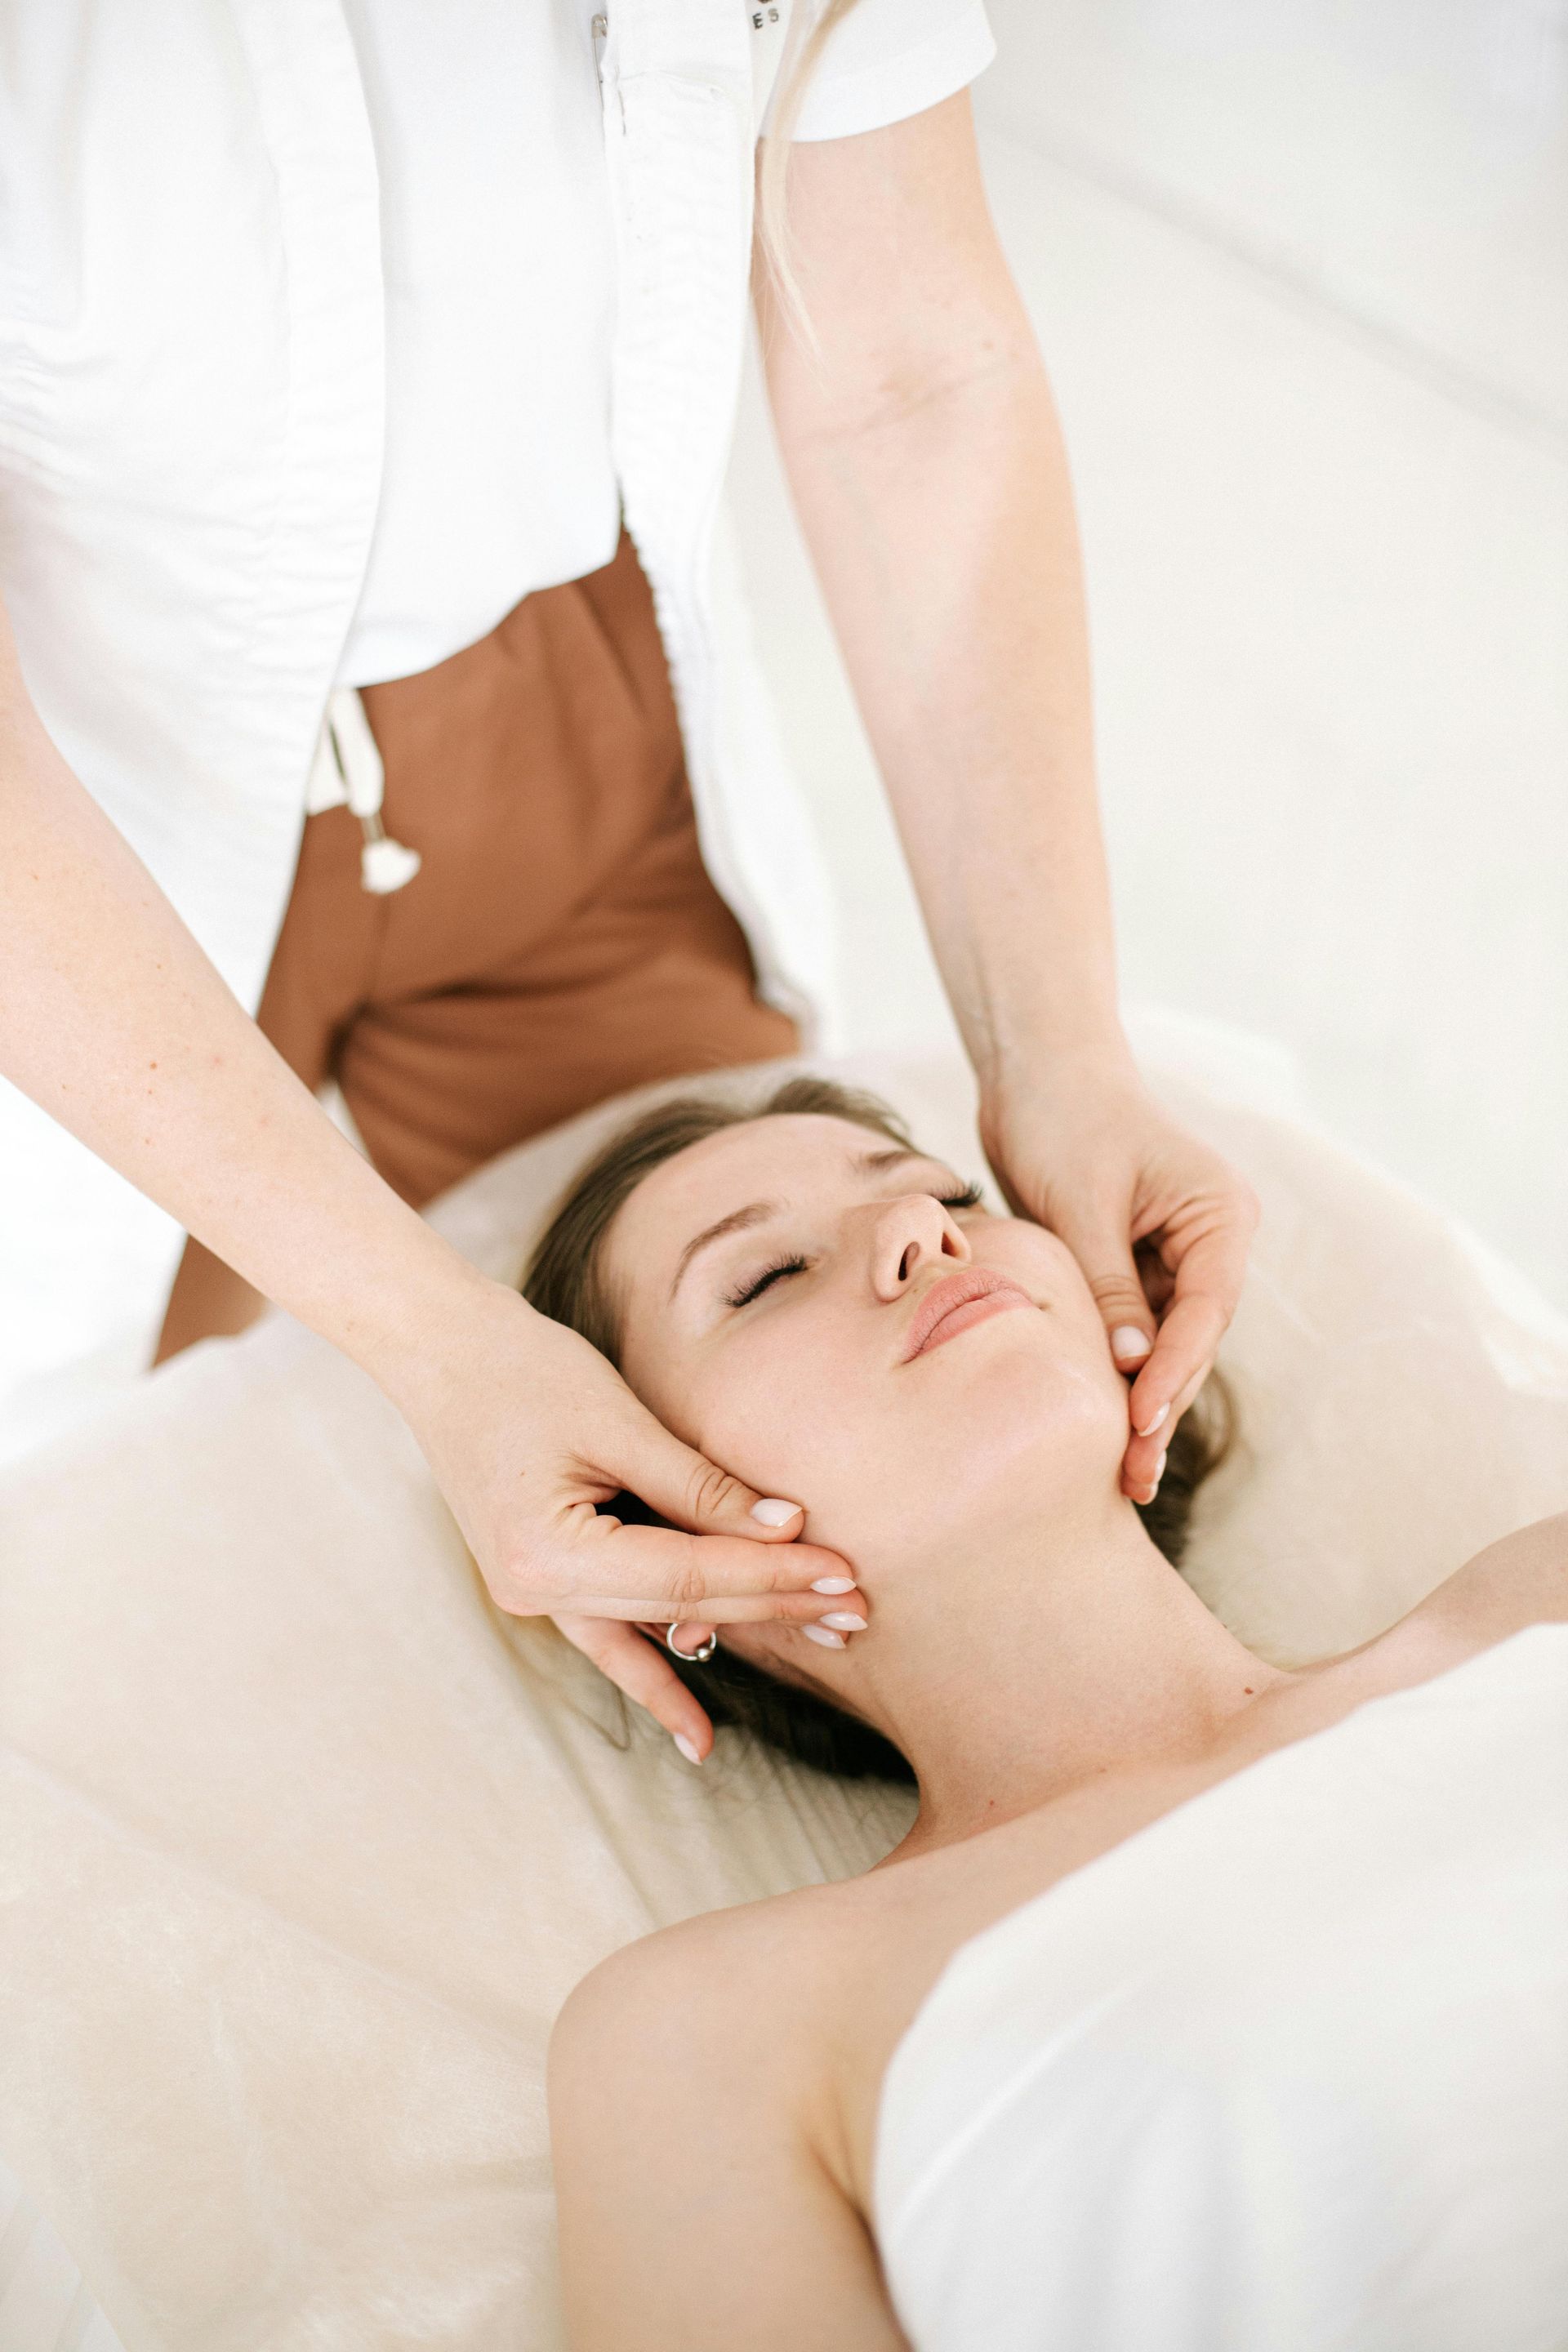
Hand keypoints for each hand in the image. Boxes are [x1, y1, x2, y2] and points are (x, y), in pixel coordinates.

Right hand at [382, 1271, 866, 1760]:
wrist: (437, 1352)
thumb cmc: (521, 1370)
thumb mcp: (616, 1422)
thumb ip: (699, 1485)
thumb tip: (787, 1528)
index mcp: (550, 1556)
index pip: (690, 1575)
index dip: (772, 1574)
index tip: (844, 1573)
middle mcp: (536, 1594)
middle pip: (681, 1607)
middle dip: (773, 1606)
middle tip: (858, 1610)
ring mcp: (534, 1596)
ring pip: (656, 1627)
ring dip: (738, 1634)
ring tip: (820, 1645)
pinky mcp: (542, 1582)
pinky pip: (609, 1641)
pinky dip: (655, 1676)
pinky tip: (698, 1736)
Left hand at [981, 1047, 1258, 1500]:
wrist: (1034, 1072)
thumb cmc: (1063, 1117)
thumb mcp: (1082, 1203)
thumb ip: (1108, 1285)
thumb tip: (1128, 1369)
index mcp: (1220, 1216)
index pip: (1205, 1309)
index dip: (1174, 1371)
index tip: (1142, 1422)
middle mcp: (1210, 1242)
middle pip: (1193, 1340)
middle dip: (1162, 1406)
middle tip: (1132, 1475)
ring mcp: (1175, 1258)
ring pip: (1165, 1345)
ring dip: (1141, 1402)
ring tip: (1121, 1474)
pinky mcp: (1135, 1267)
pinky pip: (1133, 1330)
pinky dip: (1116, 1373)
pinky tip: (1101, 1426)